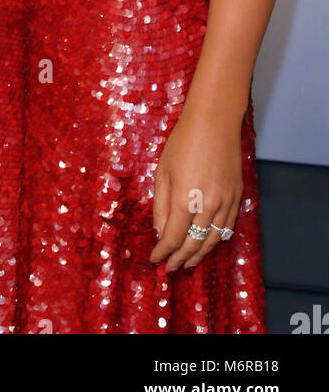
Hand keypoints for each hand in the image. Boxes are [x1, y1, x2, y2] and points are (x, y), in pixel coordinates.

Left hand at [149, 108, 242, 272]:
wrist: (215, 122)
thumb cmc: (183, 142)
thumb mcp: (163, 171)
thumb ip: (161, 205)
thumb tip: (160, 232)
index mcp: (184, 198)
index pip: (172, 238)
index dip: (163, 252)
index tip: (155, 259)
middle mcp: (207, 205)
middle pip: (193, 244)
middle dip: (179, 259)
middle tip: (169, 268)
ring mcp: (225, 203)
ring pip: (213, 240)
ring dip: (199, 255)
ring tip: (187, 263)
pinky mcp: (237, 197)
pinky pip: (227, 228)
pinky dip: (216, 241)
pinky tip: (207, 244)